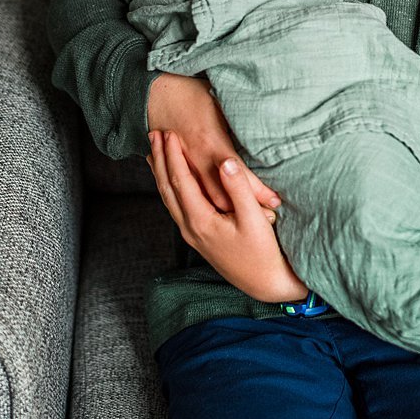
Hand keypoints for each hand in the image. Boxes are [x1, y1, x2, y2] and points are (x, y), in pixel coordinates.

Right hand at [145, 76, 280, 212]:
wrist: (155, 90)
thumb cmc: (192, 92)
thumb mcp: (220, 101)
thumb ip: (241, 121)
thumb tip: (267, 132)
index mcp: (209, 141)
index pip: (238, 173)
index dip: (257, 190)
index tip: (275, 202)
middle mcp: (195, 156)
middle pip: (220, 193)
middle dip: (243, 208)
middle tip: (268, 218)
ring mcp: (183, 162)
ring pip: (204, 196)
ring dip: (225, 209)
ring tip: (250, 219)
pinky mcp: (177, 165)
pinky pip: (189, 189)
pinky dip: (206, 201)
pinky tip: (222, 210)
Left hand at [149, 137, 305, 302]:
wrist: (265, 284)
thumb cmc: (264, 253)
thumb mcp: (255, 220)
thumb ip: (239, 189)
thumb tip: (226, 161)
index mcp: (200, 220)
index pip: (180, 180)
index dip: (173, 155)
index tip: (169, 134)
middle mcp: (190, 227)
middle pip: (166, 188)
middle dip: (159, 160)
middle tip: (154, 135)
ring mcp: (191, 234)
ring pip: (167, 198)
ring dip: (160, 174)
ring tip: (154, 154)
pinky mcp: (197, 238)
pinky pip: (175, 207)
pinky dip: (169, 188)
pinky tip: (171, 182)